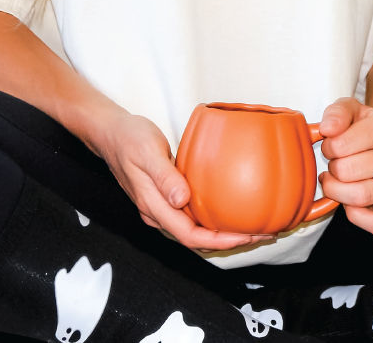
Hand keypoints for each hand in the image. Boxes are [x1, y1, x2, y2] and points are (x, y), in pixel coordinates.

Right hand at [99, 113, 273, 251]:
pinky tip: (229, 208)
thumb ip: (164, 176)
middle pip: (196, 239)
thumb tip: (181, 199)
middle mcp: (158, 213)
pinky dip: (213, 217)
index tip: (248, 235)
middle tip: (262, 233)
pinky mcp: (165, 197)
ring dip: (223, 231)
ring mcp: (161, 206)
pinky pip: (192, 215)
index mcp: (153, 206)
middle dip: (229, 240)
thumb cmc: (128, 138)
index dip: (221, 240)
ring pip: (195, 229)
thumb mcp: (147, 151)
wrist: (109, 132)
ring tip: (252, 225)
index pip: (191, 236)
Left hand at [319, 97, 372, 235]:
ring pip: (360, 196)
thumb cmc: (362, 126)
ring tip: (337, 181)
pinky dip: (356, 216)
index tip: (332, 145)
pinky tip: (349, 202)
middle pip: (347, 171)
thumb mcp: (349, 108)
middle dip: (332, 169)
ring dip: (338, 191)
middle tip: (334, 164)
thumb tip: (327, 129)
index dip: (328, 147)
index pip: (341, 144)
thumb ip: (336, 113)